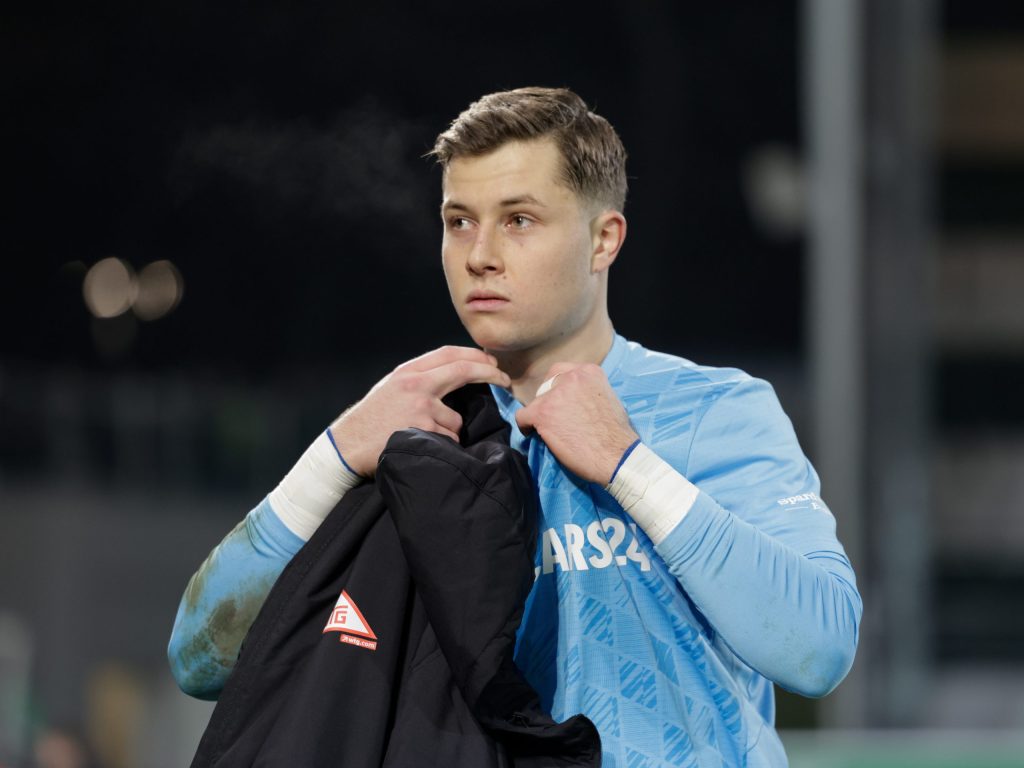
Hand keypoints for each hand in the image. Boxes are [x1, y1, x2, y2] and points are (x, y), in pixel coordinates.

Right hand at [329, 346, 510, 475]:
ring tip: (427, 436)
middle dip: (490, 374)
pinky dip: (443, 446)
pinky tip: (424, 446)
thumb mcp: (392, 389)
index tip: (491, 362)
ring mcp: (420, 407)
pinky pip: (448, 439)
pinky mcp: (423, 430)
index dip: (475, 356)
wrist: (346, 444)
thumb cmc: (371, 420)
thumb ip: (420, 381)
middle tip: (505, 381)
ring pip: (457, 418)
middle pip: (463, 370)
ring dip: (451, 430)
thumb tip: (456, 377)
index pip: (448, 353)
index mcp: (408, 372)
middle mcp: (415, 385)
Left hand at [515, 363, 638, 483]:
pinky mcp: (542, 413)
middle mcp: (571, 377)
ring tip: (549, 430)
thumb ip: (591, 391)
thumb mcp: (609, 399)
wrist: (616, 455)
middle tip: (555, 416)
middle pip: (548, 384)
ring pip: (536, 401)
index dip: (560, 389)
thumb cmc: (618, 434)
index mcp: (589, 371)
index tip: (562, 402)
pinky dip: (525, 426)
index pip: (563, 372)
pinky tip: (533, 434)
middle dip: (549, 399)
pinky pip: (522, 416)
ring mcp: (555, 394)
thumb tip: (579, 399)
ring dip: (541, 414)